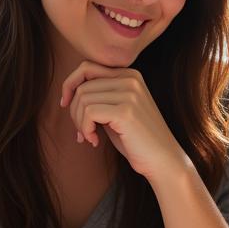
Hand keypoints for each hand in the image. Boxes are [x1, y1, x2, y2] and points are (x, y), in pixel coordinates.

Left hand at [60, 62, 187, 180]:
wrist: (162, 160)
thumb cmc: (136, 139)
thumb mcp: (116, 111)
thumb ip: (99, 96)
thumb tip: (68, 93)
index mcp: (129, 75)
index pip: (86, 68)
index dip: (70, 85)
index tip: (65, 105)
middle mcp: (130, 79)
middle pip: (82, 86)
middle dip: (74, 111)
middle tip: (83, 131)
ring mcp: (129, 93)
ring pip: (82, 99)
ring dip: (79, 123)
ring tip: (90, 136)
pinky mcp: (125, 111)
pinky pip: (89, 113)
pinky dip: (85, 129)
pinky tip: (95, 141)